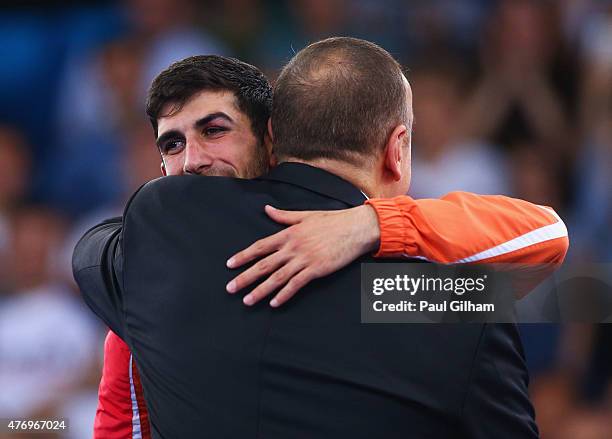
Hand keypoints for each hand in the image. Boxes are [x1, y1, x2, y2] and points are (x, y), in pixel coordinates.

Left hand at [226, 204, 379, 306]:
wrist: (355, 228)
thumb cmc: (332, 221)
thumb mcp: (304, 216)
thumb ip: (283, 216)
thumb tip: (266, 209)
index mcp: (288, 233)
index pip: (260, 246)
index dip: (243, 256)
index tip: (230, 264)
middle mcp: (293, 247)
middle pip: (263, 264)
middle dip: (245, 277)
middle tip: (230, 288)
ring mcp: (304, 259)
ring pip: (277, 277)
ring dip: (260, 290)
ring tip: (247, 300)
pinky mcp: (316, 269)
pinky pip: (296, 284)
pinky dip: (284, 294)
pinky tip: (274, 303)